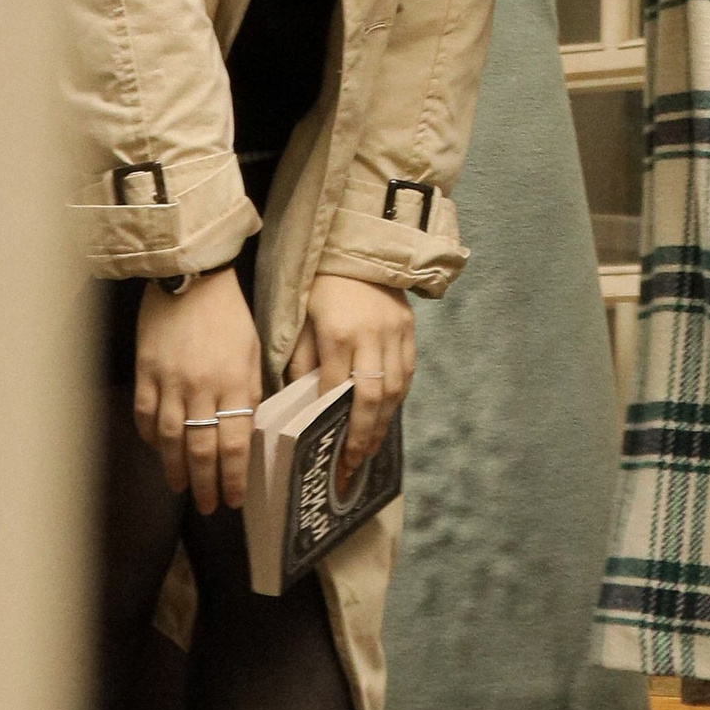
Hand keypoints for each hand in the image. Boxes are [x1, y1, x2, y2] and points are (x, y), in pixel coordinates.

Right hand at [135, 269, 262, 512]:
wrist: (190, 275)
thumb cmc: (229, 312)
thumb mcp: (253, 349)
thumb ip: (251, 390)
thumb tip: (247, 428)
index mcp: (235, 381)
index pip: (235, 441)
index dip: (233, 475)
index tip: (234, 498)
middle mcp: (202, 387)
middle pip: (201, 447)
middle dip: (206, 483)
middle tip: (209, 506)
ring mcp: (169, 381)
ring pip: (170, 438)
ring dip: (175, 468)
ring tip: (182, 488)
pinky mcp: (146, 371)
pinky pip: (145, 414)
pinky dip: (150, 437)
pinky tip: (157, 450)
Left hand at [291, 273, 416, 495]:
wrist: (357, 246)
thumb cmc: (320, 285)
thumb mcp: (300, 319)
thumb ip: (302, 361)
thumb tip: (301, 400)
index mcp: (339, 332)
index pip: (336, 387)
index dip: (332, 422)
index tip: (326, 451)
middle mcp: (372, 335)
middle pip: (372, 395)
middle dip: (363, 434)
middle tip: (353, 463)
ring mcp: (395, 331)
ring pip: (395, 388)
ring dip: (383, 422)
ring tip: (370, 448)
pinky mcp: (409, 328)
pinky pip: (408, 371)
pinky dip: (397, 398)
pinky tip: (386, 415)